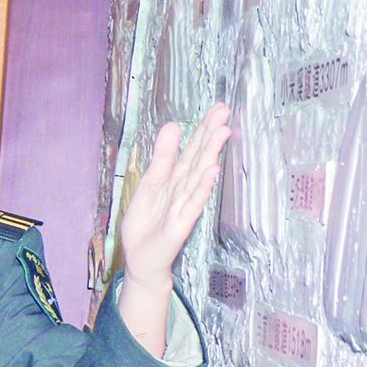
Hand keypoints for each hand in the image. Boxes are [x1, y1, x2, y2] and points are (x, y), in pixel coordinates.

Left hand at [118, 102, 230, 285]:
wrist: (141, 258)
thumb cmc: (147, 222)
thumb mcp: (150, 183)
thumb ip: (162, 157)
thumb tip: (173, 125)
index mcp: (176, 179)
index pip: (192, 150)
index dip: (203, 129)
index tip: (218, 108)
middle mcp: (184, 189)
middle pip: (199, 158)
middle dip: (211, 135)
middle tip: (225, 112)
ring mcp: (185, 206)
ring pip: (199, 176)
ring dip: (210, 155)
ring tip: (222, 132)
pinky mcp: (181, 224)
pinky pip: (193, 204)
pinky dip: (202, 188)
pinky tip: (211, 172)